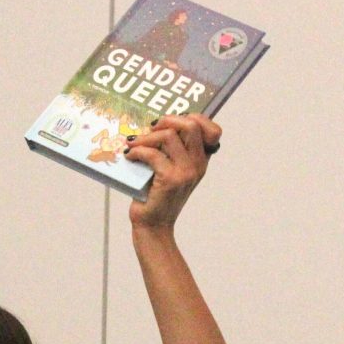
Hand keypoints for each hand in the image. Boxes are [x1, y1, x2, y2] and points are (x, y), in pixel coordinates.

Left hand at [124, 114, 220, 231]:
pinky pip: (153, 154)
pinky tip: (130, 156)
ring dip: (147, 137)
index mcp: (201, 161)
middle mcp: (198, 165)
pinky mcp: (170, 179)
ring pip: (169, 136)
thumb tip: (156, 124)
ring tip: (134, 144)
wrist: (153, 225)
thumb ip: (172, 150)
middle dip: (168, 120)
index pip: (213, 130)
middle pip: (192, 125)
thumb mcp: (170, 170)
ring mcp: (186, 172)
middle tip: (151, 128)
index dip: (193, 118)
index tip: (170, 123)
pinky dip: (137, 151)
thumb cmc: (157, 197)